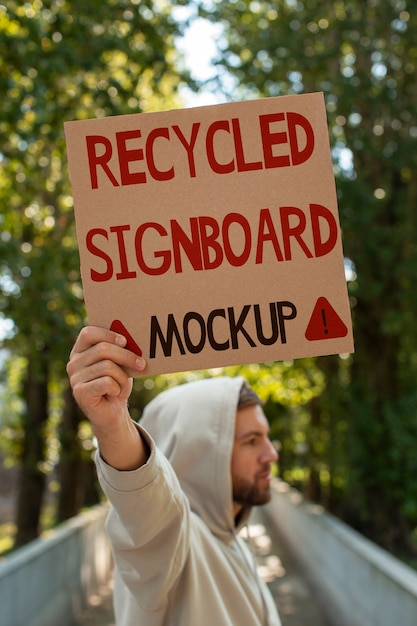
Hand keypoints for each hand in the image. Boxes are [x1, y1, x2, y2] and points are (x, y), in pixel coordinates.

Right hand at [67, 326, 147, 469]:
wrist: (113, 412)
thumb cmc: (117, 383)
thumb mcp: (120, 363)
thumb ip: (121, 350)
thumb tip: (134, 340)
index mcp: (80, 350)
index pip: (88, 332)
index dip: (108, 334)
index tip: (125, 341)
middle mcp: (73, 362)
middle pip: (102, 349)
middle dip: (126, 356)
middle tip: (141, 364)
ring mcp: (74, 378)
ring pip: (107, 367)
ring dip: (123, 377)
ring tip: (123, 385)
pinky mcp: (80, 392)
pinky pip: (106, 382)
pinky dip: (117, 388)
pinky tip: (115, 393)